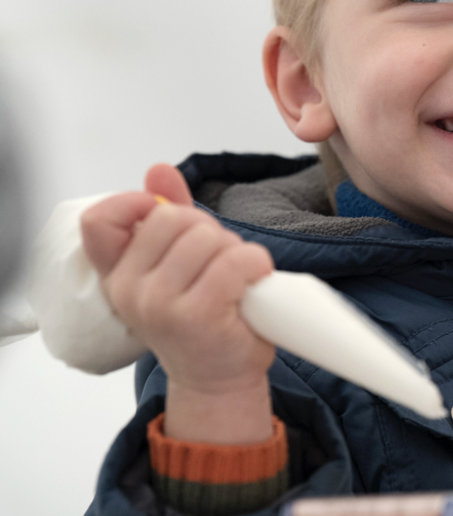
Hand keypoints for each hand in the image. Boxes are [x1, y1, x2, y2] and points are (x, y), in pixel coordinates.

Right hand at [81, 164, 276, 442]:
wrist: (218, 379)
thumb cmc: (203, 319)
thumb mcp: (178, 265)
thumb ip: (169, 215)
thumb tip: (158, 170)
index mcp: (118, 274)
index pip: (100, 220)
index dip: (135, 202)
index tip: (165, 212)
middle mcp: (130, 289)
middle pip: (173, 218)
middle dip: (208, 230)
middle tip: (219, 261)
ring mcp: (160, 304)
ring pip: (208, 238)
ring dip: (235, 251)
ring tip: (235, 279)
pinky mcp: (197, 316)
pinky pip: (235, 261)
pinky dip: (256, 265)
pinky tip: (253, 285)